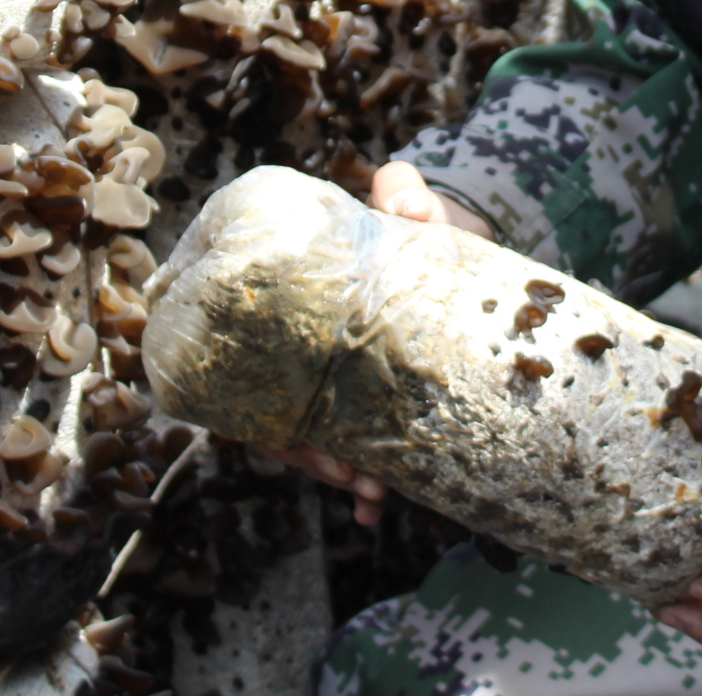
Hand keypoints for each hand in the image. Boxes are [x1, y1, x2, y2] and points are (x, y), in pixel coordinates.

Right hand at [259, 162, 492, 523]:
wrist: (449, 248)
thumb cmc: (409, 232)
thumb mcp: (408, 214)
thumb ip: (405, 199)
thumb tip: (402, 193)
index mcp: (289, 308)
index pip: (252, 360)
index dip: (261, 407)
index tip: (293, 435)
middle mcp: (300, 352)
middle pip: (279, 413)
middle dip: (307, 451)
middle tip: (341, 470)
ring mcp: (331, 382)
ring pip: (315, 438)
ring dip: (336, 471)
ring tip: (370, 490)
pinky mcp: (368, 404)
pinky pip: (357, 449)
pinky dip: (364, 484)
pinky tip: (373, 508)